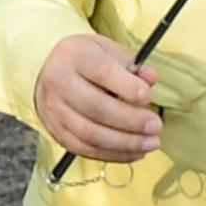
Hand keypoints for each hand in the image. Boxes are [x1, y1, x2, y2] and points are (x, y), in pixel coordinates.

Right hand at [33, 32, 162, 163]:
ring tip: (151, 143)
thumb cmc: (85, 60)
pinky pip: (86, 150)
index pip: (101, 72)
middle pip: (96, 107)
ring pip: (91, 134)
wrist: (50, 71)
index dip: (128, 87)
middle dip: (131, 120)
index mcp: (74, 55)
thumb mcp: (108, 51)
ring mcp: (55, 110)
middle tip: (156, 126)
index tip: (148, 97)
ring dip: (126, 143)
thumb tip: (150, 79)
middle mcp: (59, 82)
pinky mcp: (57, 132)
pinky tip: (135, 152)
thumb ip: (131, 65)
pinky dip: (114, 154)